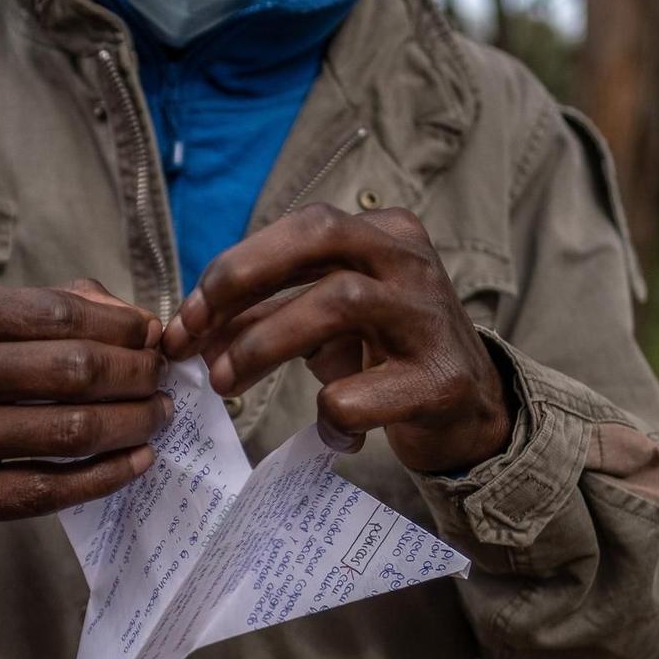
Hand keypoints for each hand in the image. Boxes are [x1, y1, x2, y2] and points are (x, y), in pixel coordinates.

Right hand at [0, 277, 171, 526]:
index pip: (55, 315)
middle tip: (162, 380)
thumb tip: (138, 321)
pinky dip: (102, 477)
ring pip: (65, 433)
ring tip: (156, 416)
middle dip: (135, 375)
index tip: (154, 337)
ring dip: (130, 424)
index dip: (120, 328)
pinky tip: (135, 461)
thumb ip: (48, 305)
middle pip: (68, 372)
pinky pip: (42, 491)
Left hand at [161, 205, 509, 473]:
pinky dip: (328, 412)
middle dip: (244, 277)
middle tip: (197, 331)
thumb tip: (189, 331)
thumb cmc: (384, 354)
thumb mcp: (325, 323)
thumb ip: (266, 313)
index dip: (232, 269)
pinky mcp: (440, 380)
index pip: (299, 229)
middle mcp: (409, 262)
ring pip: (337, 301)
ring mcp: (429, 316)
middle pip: (319, 237)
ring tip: (226, 383)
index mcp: (382, 234)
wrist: (471, 411)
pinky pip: (363, 390)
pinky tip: (327, 429)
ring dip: (265, 342)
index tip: (186, 318)